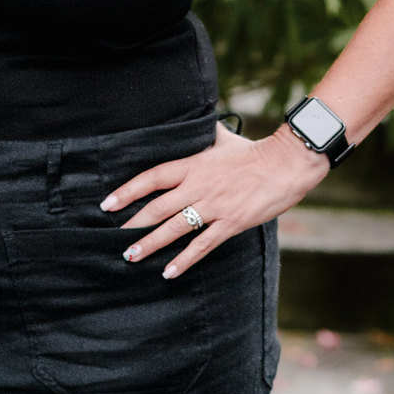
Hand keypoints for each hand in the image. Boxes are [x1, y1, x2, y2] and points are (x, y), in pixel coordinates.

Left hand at [100, 122, 328, 279]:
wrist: (284, 164)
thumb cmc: (252, 151)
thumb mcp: (222, 138)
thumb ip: (203, 135)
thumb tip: (191, 121)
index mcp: (193, 164)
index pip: (153, 177)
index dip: (129, 190)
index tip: (108, 203)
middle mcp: (198, 185)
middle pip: (158, 207)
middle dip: (134, 224)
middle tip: (113, 238)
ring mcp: (214, 206)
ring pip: (175, 228)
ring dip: (151, 244)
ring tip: (131, 256)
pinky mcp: (230, 223)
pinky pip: (202, 245)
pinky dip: (184, 260)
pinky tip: (168, 272)